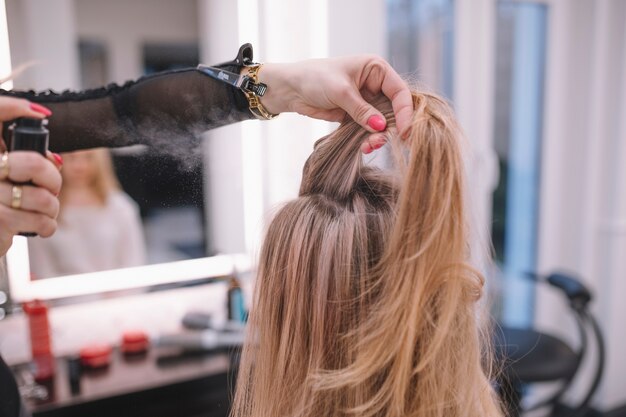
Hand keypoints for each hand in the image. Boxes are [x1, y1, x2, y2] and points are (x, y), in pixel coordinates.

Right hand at [0, 96, 60, 254]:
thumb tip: (56, 160)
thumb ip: (25, 160)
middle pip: (33, 164)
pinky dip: (48, 226)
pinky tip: (42, 226)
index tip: (42, 114)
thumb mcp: (5, 174)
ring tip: (46, 211)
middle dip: (53, 180)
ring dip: (52, 208)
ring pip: (42, 198)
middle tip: (52, 190)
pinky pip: (40, 221)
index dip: (14, 107)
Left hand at [259, 55, 412, 152]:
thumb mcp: (341, 92)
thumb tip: (381, 127)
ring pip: (382, 123)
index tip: (404, 131)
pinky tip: (363, 147)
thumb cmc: (315, 78)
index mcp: (376, 69)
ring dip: (378, 137)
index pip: (399, 92)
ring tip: (368, 146)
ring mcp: (367, 102)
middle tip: (380, 142)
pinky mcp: (357, 116)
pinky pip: (369, 130)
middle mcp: (375, 85)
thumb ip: (362, 110)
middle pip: (394, 110)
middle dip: (390, 128)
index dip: (404, 112)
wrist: (291, 88)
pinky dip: (368, 139)